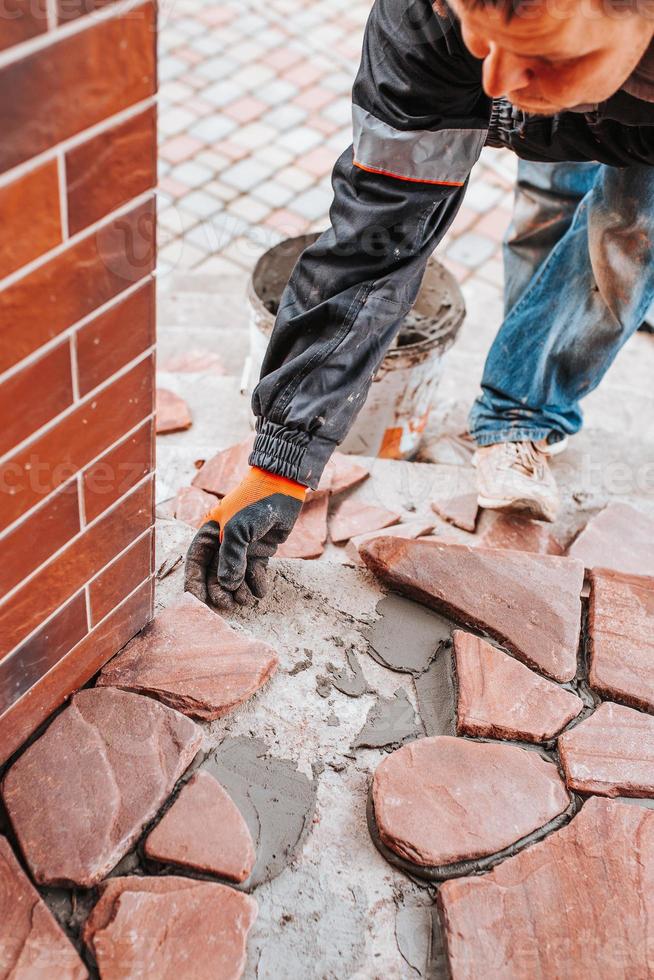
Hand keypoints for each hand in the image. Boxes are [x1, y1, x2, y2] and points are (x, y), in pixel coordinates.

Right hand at [184, 466, 305, 608]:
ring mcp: (243, 547)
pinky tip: (260, 592)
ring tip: (245, 599)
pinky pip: (254, 572)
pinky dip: (256, 583)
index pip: (196, 561)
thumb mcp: (237, 529)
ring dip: (239, 589)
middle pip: (215, 573)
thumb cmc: (253, 503)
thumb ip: (230, 558)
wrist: (283, 488)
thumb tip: (227, 585)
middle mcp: (224, 542)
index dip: (194, 581)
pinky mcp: (260, 551)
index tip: (197, 601)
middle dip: (219, 590)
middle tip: (227, 604)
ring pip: (236, 575)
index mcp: (211, 533)